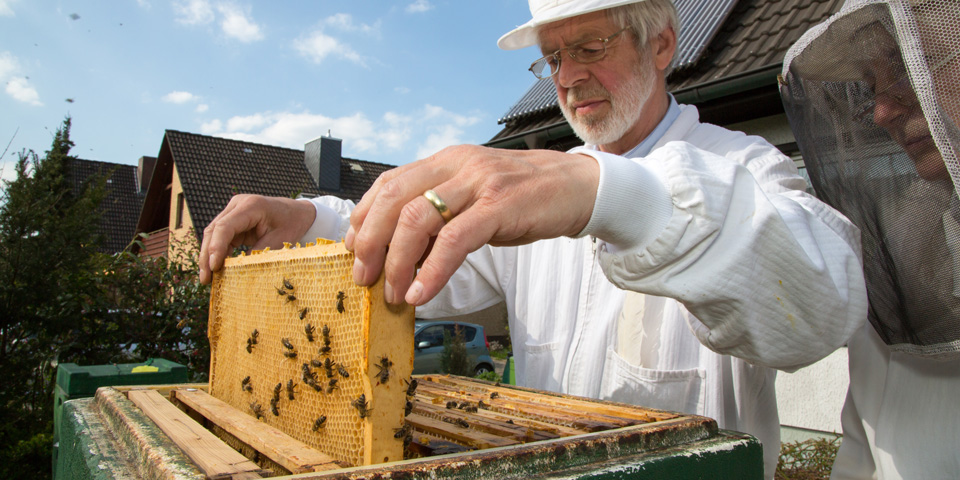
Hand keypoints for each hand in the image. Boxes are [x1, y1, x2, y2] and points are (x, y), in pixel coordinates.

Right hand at [199, 194, 315, 283]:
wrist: (298, 212)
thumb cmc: (291, 224)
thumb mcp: (279, 240)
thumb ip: (258, 254)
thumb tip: (238, 272)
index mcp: (251, 206)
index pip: (225, 227)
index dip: (216, 247)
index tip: (214, 267)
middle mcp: (237, 205)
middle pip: (213, 230)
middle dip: (207, 255)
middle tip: (205, 279)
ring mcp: (233, 212)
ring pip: (213, 235)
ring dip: (209, 256)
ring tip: (207, 279)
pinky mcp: (233, 221)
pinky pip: (221, 238)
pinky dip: (218, 254)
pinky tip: (217, 270)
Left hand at [345, 144, 599, 305]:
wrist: (579, 187)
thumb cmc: (524, 198)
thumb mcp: (475, 197)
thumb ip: (442, 212)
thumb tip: (402, 249)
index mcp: (446, 161)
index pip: (389, 183)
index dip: (364, 217)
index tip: (353, 249)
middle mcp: (458, 165)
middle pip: (394, 199)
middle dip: (370, 241)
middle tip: (363, 277)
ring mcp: (479, 182)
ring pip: (418, 219)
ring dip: (397, 261)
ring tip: (392, 292)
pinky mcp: (501, 205)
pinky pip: (455, 240)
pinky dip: (431, 270)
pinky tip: (421, 292)